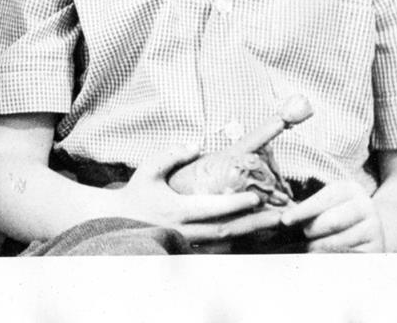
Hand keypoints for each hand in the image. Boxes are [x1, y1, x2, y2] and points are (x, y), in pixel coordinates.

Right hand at [114, 149, 283, 246]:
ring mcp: (189, 243)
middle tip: (278, 216)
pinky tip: (254, 236)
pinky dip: (238, 243)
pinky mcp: (190, 250)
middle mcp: (186, 230)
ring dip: (251, 235)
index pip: (212, 208)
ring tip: (272, 225)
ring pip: (227, 243)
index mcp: (177, 210)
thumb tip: (197, 145)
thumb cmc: (135, 193)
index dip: (235, 204)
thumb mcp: (149, 169)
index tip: (255, 196)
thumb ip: (172, 155)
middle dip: (254, 223)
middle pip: (227, 230)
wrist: (118, 221)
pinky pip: (219, 250)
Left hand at [280, 178, 384, 251]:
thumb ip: (309, 207)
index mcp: (350, 189)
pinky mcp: (377, 249)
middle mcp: (366, 206)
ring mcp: (374, 228)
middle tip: (302, 236)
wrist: (372, 226)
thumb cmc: (338, 211)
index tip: (284, 221)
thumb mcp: (328, 202)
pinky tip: (322, 256)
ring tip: (309, 248)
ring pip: (339, 242)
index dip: (301, 211)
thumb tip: (283, 219)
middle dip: (311, 230)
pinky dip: (331, 257)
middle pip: (331, 222)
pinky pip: (349, 256)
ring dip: (318, 247)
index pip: (322, 201)